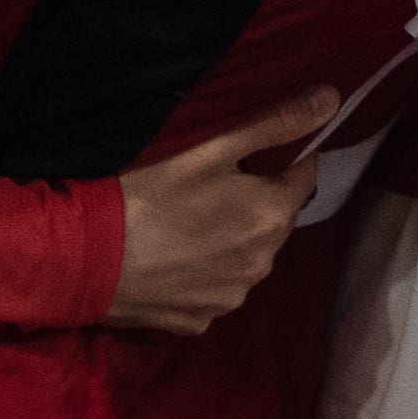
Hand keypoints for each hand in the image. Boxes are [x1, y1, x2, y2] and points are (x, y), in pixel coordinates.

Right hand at [109, 85, 336, 333]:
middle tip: (207, 183)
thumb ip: (273, 121)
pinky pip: (214, 288)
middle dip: (253, 200)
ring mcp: (230, 298)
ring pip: (245, 256)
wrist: (85, 261)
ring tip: (186, 222)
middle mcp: (263, 264)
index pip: (303, 175)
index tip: (249, 151)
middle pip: (273, 219)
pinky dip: (203, 272)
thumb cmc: (147, 195)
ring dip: (230, 239)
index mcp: (272, 217)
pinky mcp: (199, 321)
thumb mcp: (209, 148)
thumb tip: (332, 98)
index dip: (282, 158)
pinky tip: (172, 257)